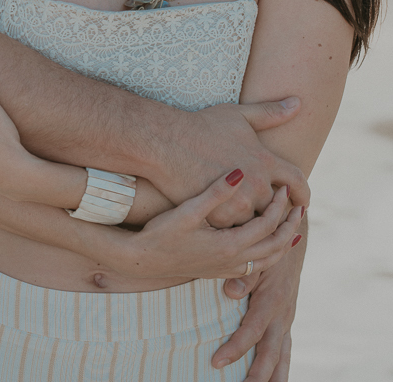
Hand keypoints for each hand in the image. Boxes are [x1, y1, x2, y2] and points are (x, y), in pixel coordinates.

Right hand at [115, 170, 302, 280]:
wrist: (143, 260)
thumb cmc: (162, 230)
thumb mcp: (188, 208)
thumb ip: (216, 191)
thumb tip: (239, 172)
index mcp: (230, 244)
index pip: (267, 225)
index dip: (280, 206)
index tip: (285, 188)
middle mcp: (233, 260)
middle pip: (275, 246)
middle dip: (289, 226)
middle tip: (300, 207)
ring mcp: (228, 268)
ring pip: (268, 260)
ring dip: (283, 243)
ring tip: (293, 226)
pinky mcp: (221, 271)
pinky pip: (257, 266)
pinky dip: (270, 254)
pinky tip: (269, 244)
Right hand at [155, 100, 309, 226]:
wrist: (167, 143)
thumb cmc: (202, 126)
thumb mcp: (238, 115)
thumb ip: (270, 112)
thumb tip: (298, 102)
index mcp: (266, 161)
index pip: (298, 181)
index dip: (304, 192)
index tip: (304, 200)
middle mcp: (258, 185)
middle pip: (280, 208)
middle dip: (281, 212)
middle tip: (280, 215)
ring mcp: (239, 203)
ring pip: (258, 223)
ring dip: (259, 224)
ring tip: (257, 226)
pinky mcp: (220, 217)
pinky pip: (236, 231)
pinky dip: (237, 229)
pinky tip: (234, 226)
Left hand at [212, 224, 305, 380]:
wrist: (287, 240)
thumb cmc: (264, 247)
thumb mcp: (255, 256)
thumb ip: (243, 275)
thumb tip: (230, 293)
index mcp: (271, 300)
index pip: (252, 331)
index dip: (235, 348)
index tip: (216, 362)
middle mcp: (281, 315)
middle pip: (270, 353)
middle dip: (257, 376)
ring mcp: (286, 321)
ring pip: (282, 357)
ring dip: (274, 378)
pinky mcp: (286, 323)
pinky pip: (284, 351)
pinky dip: (280, 369)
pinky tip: (274, 381)